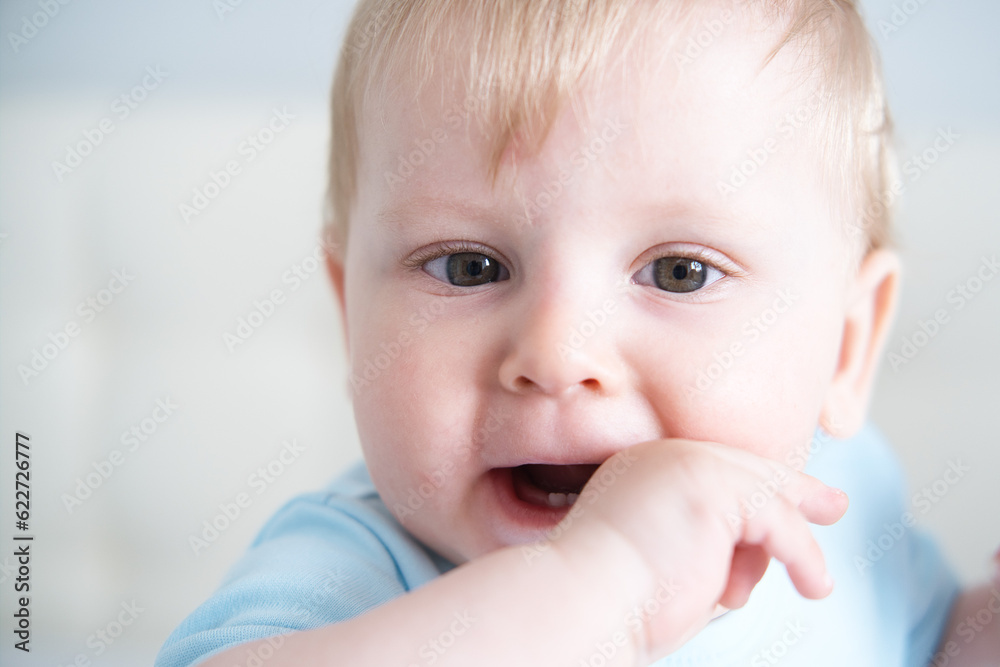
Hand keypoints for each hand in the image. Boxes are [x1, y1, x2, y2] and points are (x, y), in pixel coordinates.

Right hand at [554, 438, 848, 660]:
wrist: (578, 602)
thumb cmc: (611, 603)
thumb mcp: (663, 561)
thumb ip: (701, 545)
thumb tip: (751, 557)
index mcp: (643, 471)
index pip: (713, 470)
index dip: (756, 486)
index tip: (791, 502)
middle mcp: (664, 457)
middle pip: (747, 469)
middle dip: (795, 488)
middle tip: (833, 504)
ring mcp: (688, 466)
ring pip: (767, 498)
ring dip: (797, 546)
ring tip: (817, 584)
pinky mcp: (714, 491)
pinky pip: (779, 522)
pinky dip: (802, 556)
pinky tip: (814, 584)